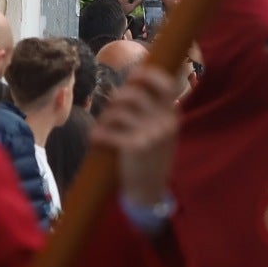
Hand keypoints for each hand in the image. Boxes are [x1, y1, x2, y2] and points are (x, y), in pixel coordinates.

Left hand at [97, 65, 181, 208]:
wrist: (150, 190)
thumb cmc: (151, 157)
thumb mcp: (161, 132)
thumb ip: (153, 111)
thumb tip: (130, 86)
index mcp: (172, 115)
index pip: (165, 85)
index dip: (148, 75)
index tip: (133, 75)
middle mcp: (164, 122)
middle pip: (135, 94)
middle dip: (118, 97)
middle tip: (110, 107)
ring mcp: (151, 134)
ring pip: (119, 112)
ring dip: (106, 117)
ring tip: (102, 126)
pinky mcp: (135, 147)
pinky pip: (110, 131)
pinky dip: (99, 134)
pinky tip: (95, 139)